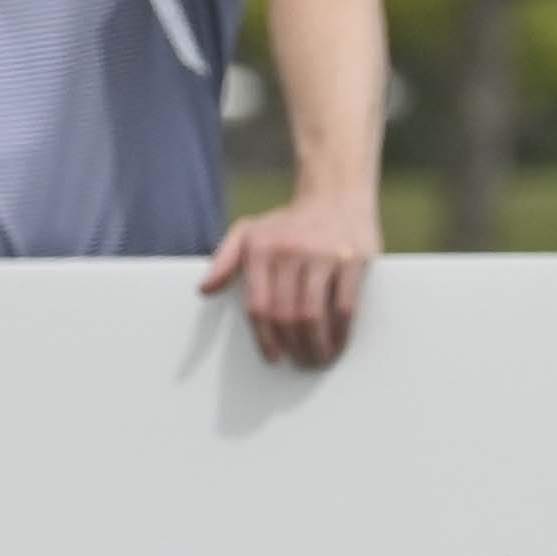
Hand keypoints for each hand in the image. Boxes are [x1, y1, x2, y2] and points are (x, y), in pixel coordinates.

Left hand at [199, 188, 376, 371]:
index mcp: (261, 248)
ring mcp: (324, 255)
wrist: (336, 193)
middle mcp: (290, 251)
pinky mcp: (352, 259)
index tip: (273, 357)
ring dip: (315, 346)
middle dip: (292, 347)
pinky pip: (345, 308)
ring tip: (317, 358)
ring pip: (313, 316)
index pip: (259, 307)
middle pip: (286, 316)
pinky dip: (340, 333)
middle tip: (299, 362)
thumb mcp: (249, 232)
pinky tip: (337, 343)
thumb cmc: (289, 222)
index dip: (265, 339)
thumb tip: (204, 290)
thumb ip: (225, 260)